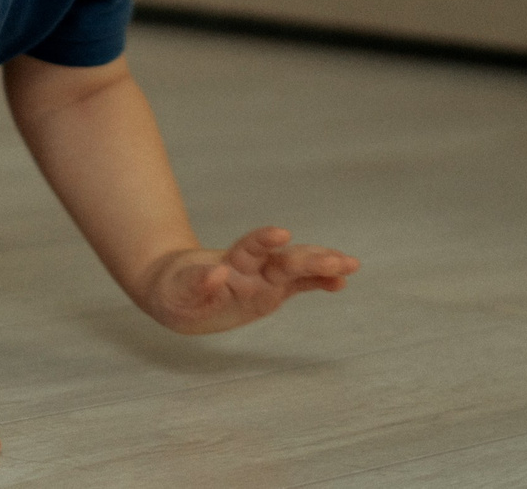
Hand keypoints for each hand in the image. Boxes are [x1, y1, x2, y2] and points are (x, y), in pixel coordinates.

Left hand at [138, 227, 357, 334]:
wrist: (178, 291)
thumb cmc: (177, 287)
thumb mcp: (178, 289)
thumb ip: (197, 282)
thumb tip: (217, 273)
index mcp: (230, 263)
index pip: (249, 247)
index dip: (263, 240)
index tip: (281, 234)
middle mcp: (252, 267)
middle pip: (282, 260)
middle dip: (308, 259)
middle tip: (336, 260)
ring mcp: (264, 279)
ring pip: (296, 269)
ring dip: (321, 266)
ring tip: (350, 265)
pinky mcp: (272, 292)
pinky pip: (299, 286)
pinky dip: (319, 282)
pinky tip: (340, 282)